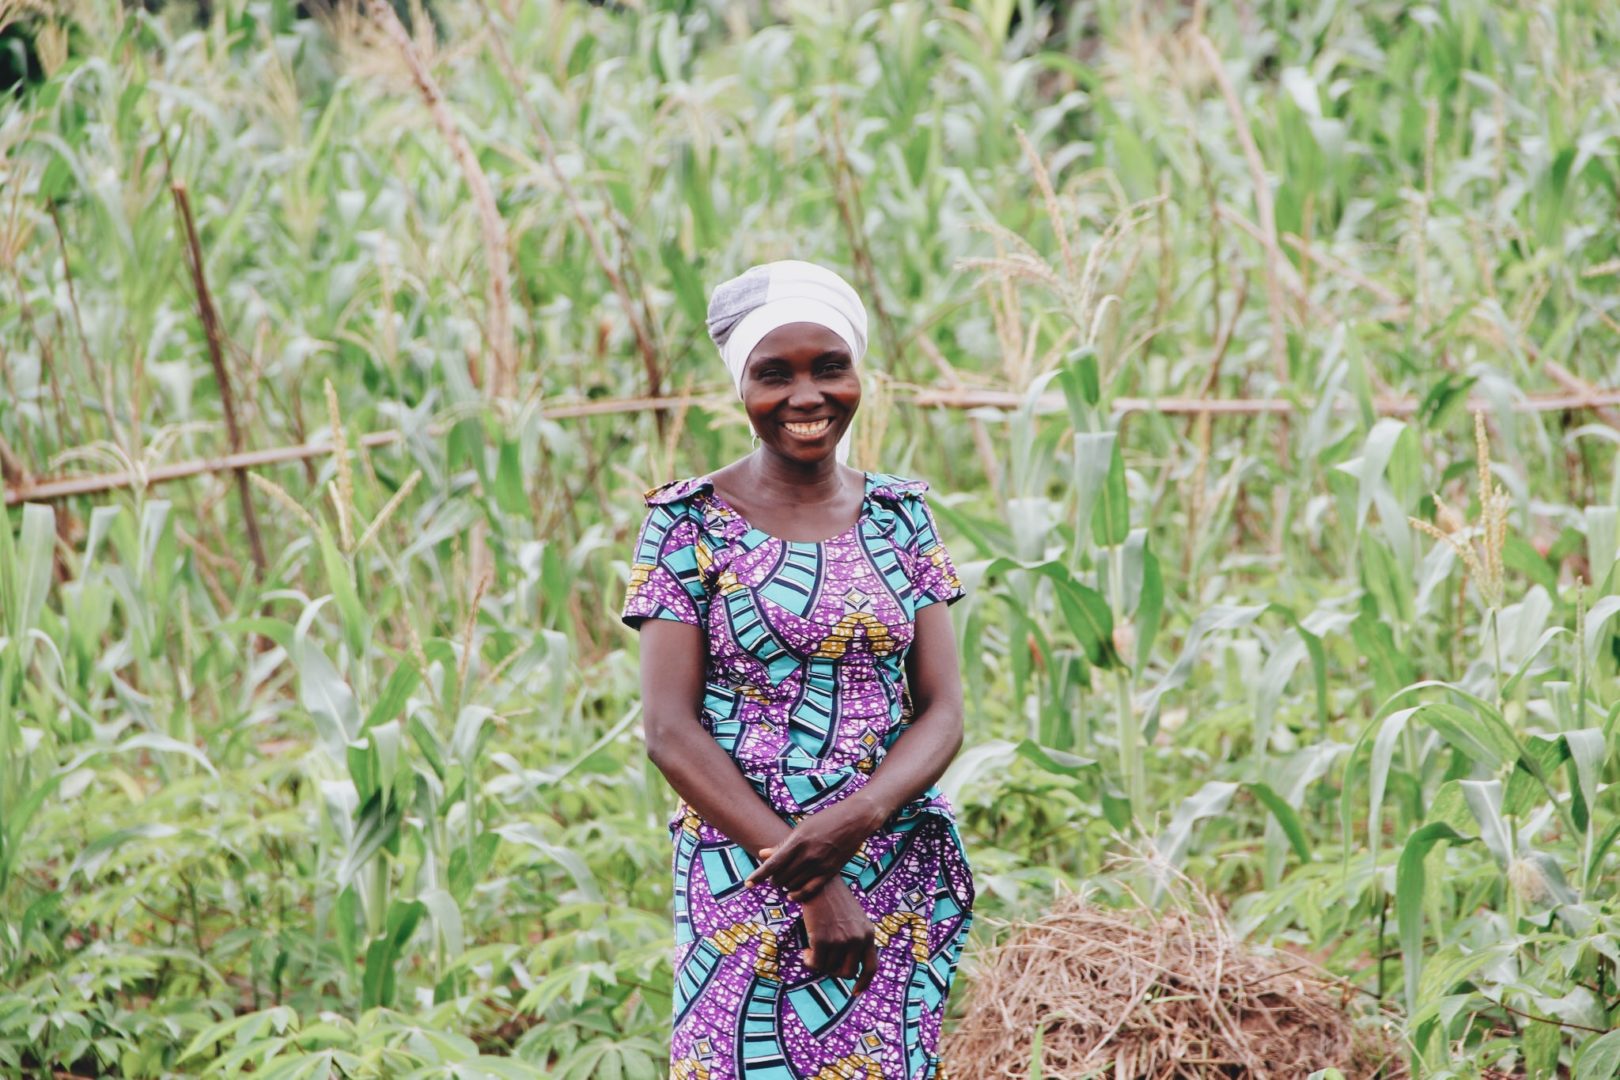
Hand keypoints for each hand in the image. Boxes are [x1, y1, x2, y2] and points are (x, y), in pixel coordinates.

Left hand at [746, 802, 877, 900]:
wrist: (854, 820)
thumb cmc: (825, 820)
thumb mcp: (801, 828)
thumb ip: (783, 844)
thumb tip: (762, 854)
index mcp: (798, 841)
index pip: (773, 864)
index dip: (759, 875)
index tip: (748, 884)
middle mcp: (808, 855)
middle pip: (781, 877)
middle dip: (773, 879)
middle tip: (773, 875)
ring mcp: (820, 865)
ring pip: (793, 885)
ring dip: (785, 885)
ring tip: (785, 880)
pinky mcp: (831, 872)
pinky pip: (810, 891)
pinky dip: (798, 895)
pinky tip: (792, 894)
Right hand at [798, 880, 879, 993]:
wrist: (817, 882)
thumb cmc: (832, 899)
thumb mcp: (852, 918)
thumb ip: (854, 940)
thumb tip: (847, 969)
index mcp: (868, 933)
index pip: (871, 967)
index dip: (864, 983)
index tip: (855, 993)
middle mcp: (858, 938)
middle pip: (847, 972)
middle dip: (833, 970)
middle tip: (823, 960)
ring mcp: (841, 940)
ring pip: (829, 968)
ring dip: (819, 963)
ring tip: (812, 950)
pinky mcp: (823, 940)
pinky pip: (815, 964)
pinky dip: (809, 960)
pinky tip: (805, 950)